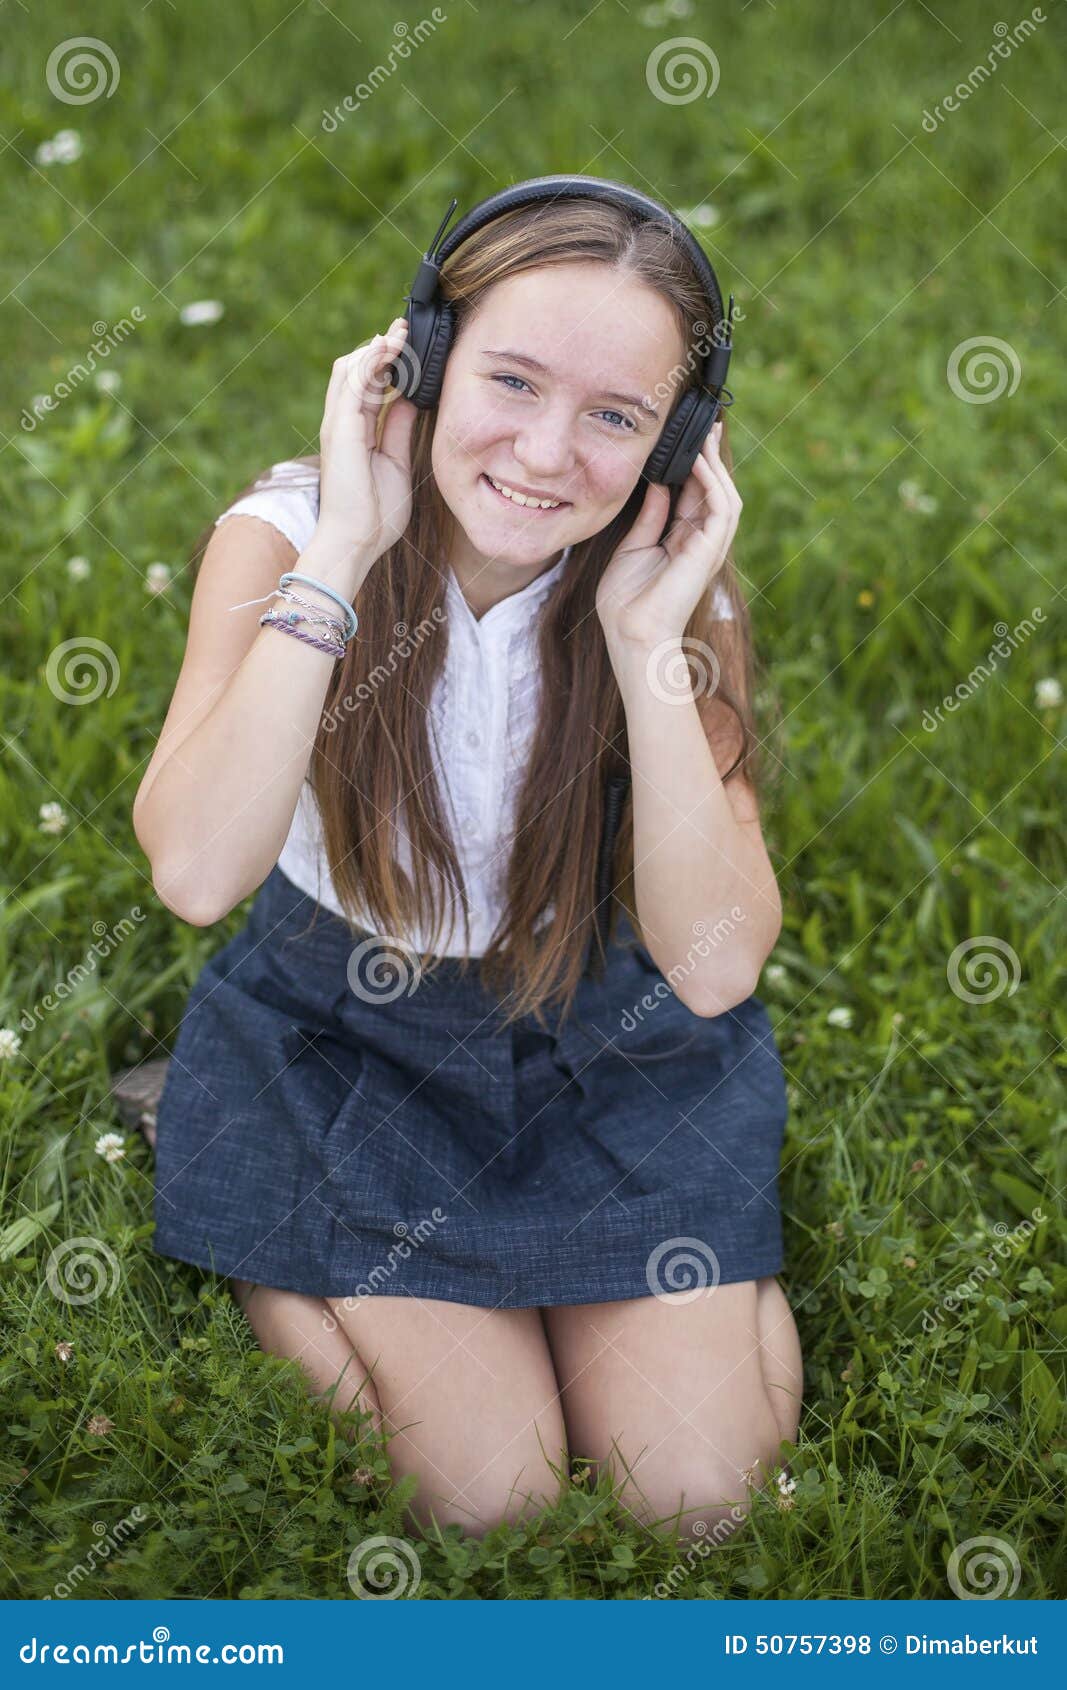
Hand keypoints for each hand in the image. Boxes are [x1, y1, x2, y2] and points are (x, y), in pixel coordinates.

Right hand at [315, 317, 417, 564]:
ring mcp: (338, 424)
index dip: (387, 361)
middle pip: (356, 369)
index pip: (369, 383)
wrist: (356, 541)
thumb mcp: (396, 462)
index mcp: (356, 430)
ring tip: (400, 332)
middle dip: (381, 346)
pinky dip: (370, 362)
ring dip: (377, 348)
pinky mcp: (340, 430)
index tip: (409, 344)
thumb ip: (399, 429)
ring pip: (351, 369)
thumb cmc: (374, 513)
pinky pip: (352, 384)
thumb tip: (410, 399)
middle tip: (405, 328)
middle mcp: (343, 422)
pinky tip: (388, 348)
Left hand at [595, 417, 740, 648]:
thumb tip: (659, 485)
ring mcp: (708, 547)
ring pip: (725, 495)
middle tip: (706, 426)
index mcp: (682, 541)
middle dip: (712, 458)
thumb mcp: (632, 547)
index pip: (695, 494)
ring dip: (716, 465)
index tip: (686, 438)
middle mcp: (700, 542)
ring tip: (705, 437)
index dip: (694, 466)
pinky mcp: (709, 551)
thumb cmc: (626, 601)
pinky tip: (697, 462)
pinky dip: (712, 482)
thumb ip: (650, 516)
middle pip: (714, 490)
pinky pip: (720, 508)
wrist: (630, 634)